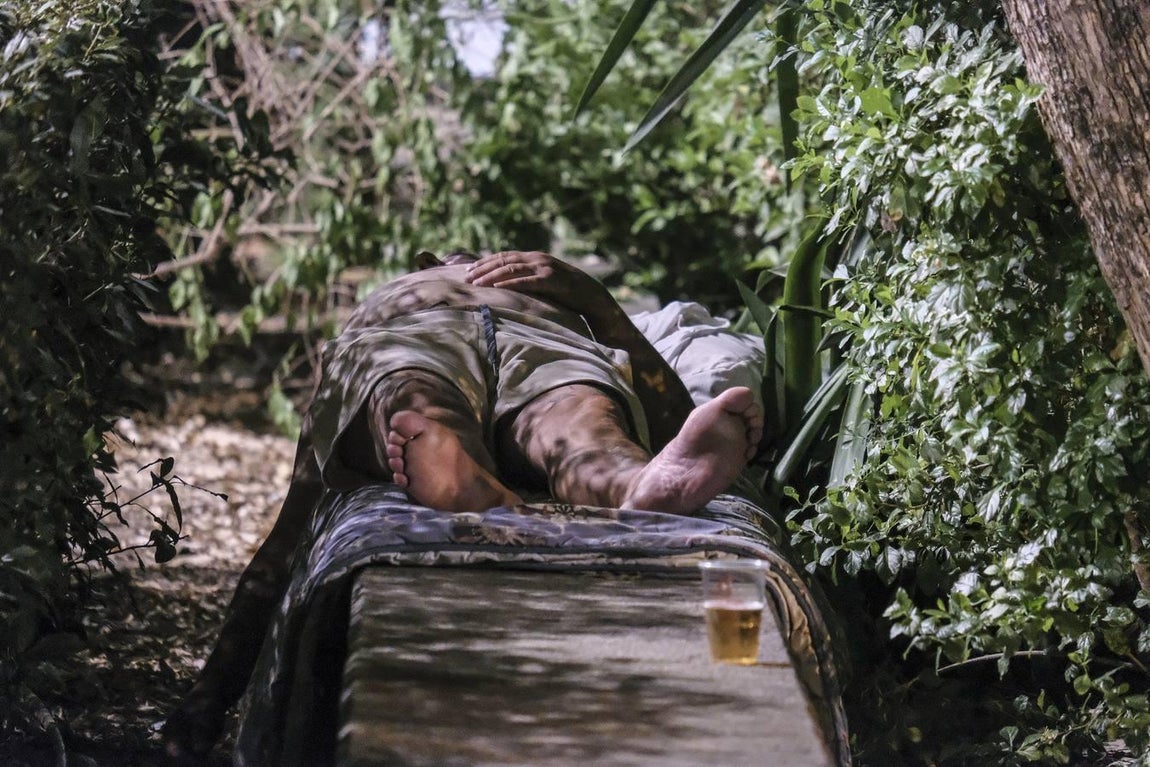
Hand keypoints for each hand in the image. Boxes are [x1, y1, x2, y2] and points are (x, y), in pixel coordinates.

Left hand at [465, 250, 614, 318]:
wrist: (592, 295)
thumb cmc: (566, 292)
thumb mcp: (544, 281)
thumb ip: (528, 279)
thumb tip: (505, 286)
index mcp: (534, 257)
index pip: (504, 257)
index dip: (485, 262)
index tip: (468, 270)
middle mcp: (537, 258)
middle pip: (504, 260)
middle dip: (483, 268)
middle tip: (465, 277)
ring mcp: (544, 268)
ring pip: (511, 269)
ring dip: (491, 275)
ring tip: (476, 283)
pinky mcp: (551, 280)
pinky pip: (526, 281)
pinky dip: (509, 284)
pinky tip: (496, 288)